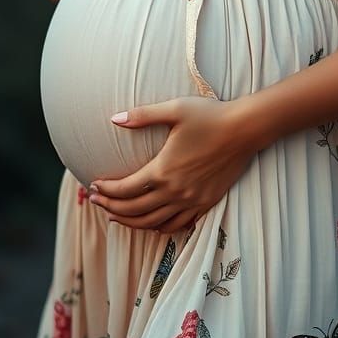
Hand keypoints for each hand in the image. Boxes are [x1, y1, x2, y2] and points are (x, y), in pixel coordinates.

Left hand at [88, 97, 255, 232]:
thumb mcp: (174, 109)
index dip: (106, 191)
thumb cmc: (209, 116)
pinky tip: (151, 224)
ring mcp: (191, 201)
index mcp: (163, 170)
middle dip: (111, 208)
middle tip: (95, 202)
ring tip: (115, 217)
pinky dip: (159, 228)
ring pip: (153, 223)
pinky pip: (177, 225)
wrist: (244, 129)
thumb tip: (113, 118)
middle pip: (135, 211)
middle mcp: (175, 191)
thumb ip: (142, 115)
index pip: (126, 190)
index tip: (93, 187)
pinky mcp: (206, 204)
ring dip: (131, 222)